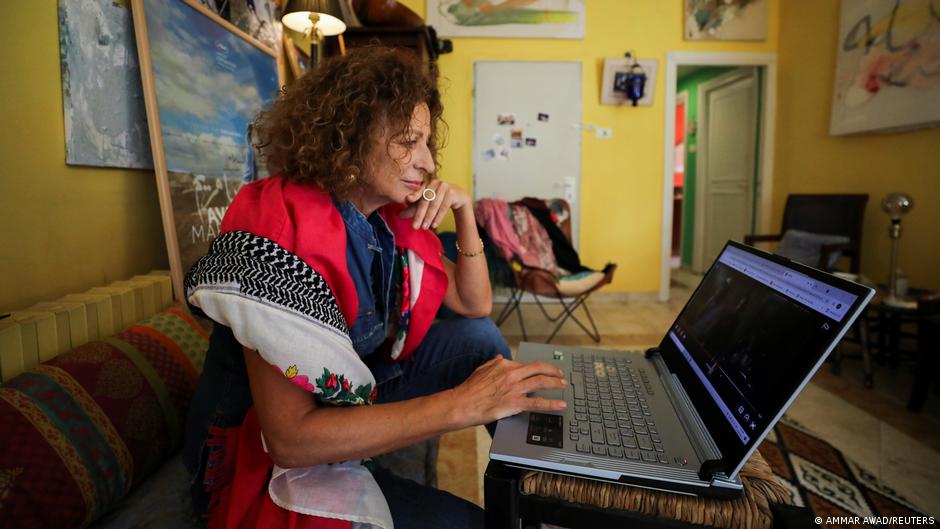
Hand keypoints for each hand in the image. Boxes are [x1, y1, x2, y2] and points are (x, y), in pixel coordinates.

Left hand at [400, 179, 470, 229]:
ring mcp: (444, 186)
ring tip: (424, 228)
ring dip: (429, 217)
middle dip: (419, 215)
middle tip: (414, 227)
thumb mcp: (426, 205)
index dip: (414, 195)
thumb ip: (413, 209)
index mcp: (427, 184)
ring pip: (434, 204)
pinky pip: (444, 206)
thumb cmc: (439, 200)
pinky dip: (439, 217)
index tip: (408, 200)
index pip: (419, 192)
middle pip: (426, 200)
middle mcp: (435, 183)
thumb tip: (398, 215)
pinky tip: (434, 225)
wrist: (458, 197)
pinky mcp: (452, 192)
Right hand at [449, 356, 567, 426]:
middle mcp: (512, 374)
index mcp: (504, 365)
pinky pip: (538, 403)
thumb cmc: (470, 389)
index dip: (536, 369)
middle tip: (561, 375)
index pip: (526, 365)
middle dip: (553, 371)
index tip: (542, 372)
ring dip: (555, 383)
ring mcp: (514, 388)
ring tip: (564, 385)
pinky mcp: (515, 403)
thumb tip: (501, 357)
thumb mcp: (481, 369)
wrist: (462, 404)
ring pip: (541, 382)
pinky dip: (552, 404)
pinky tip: (561, 405)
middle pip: (538, 369)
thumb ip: (494, 363)